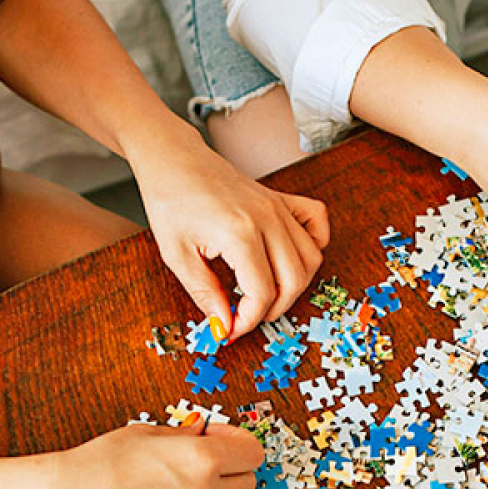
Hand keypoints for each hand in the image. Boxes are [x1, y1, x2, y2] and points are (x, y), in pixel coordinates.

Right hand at [47, 422, 263, 488]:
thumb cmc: (102, 461)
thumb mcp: (148, 432)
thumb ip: (186, 435)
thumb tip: (205, 433)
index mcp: (202, 459)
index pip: (252, 453)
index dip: (239, 442)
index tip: (221, 439)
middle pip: (247, 484)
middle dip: (232, 471)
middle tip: (207, 466)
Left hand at [132, 136, 329, 341]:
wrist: (173, 159)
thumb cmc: (170, 200)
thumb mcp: (177, 255)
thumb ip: (205, 293)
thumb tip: (223, 324)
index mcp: (240, 233)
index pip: (262, 293)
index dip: (248, 320)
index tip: (231, 329)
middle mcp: (267, 219)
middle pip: (293, 280)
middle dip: (272, 309)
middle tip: (246, 317)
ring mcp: (278, 207)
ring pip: (311, 258)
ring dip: (294, 284)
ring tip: (266, 294)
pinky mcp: (280, 198)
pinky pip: (317, 221)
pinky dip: (314, 243)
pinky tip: (291, 257)